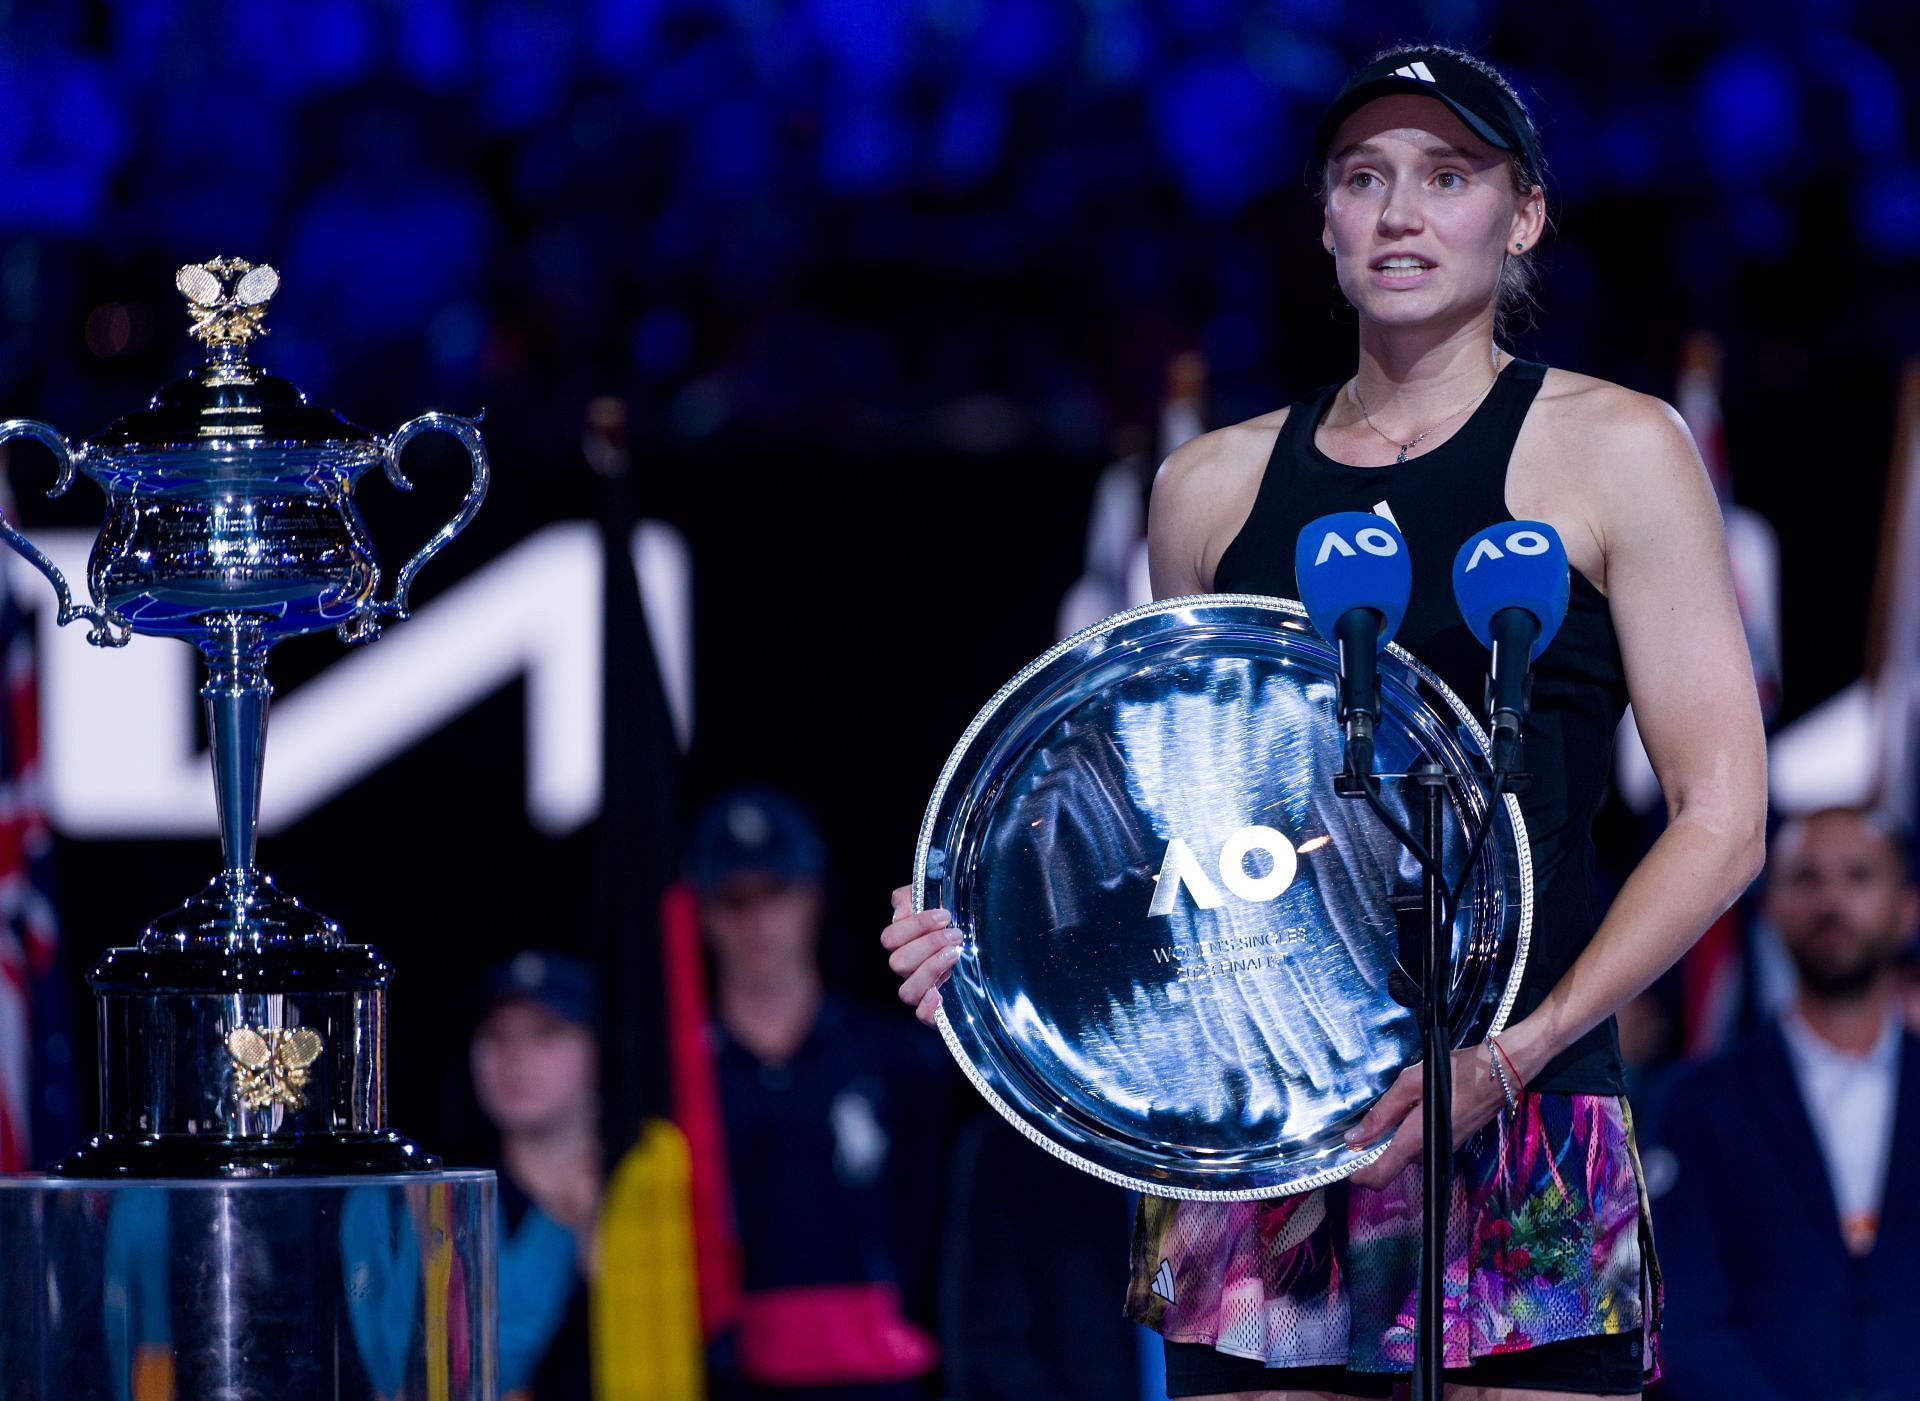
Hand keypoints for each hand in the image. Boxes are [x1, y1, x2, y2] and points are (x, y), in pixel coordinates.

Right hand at [881, 884, 962, 1025]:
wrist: (988, 937)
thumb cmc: (960, 918)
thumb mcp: (939, 896)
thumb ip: (916, 893)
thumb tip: (902, 909)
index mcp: (904, 943)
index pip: (891, 938)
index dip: (915, 926)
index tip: (945, 915)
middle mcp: (909, 969)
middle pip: (897, 963)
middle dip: (928, 944)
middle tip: (956, 934)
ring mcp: (923, 989)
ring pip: (906, 991)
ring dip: (930, 970)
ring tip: (955, 953)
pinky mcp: (939, 1009)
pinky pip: (922, 1017)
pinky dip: (927, 1009)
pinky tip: (939, 994)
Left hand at [1344, 1043, 1506, 1189]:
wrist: (1499, 1074)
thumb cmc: (1454, 1074)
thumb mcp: (1409, 1085)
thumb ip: (1382, 1114)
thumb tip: (1354, 1138)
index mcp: (1413, 1141)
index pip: (1378, 1177)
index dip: (1357, 1174)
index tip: (1342, 1160)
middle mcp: (1427, 1153)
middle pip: (1389, 1166)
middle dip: (1370, 1153)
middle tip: (1356, 1128)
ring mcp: (1441, 1150)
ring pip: (1404, 1156)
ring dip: (1389, 1143)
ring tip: (1379, 1116)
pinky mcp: (1450, 1142)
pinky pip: (1419, 1147)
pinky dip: (1405, 1137)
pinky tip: (1403, 1113)